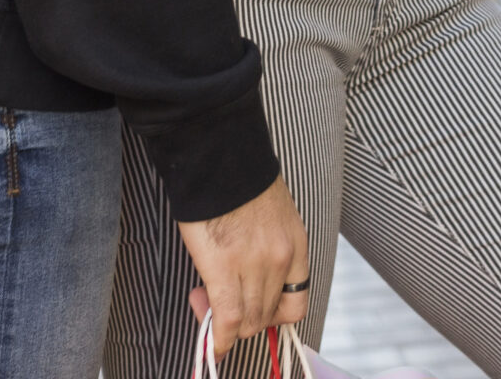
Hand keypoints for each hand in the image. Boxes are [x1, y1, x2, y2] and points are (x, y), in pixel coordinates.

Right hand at [179, 176, 308, 358]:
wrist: (221, 159)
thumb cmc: (239, 181)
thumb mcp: (272, 216)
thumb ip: (267, 248)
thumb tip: (248, 276)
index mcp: (296, 244)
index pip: (297, 302)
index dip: (274, 317)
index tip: (255, 313)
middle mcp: (282, 259)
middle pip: (268, 315)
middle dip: (244, 321)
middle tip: (216, 303)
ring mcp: (255, 265)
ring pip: (249, 320)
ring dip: (226, 325)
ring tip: (203, 303)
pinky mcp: (225, 268)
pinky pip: (227, 317)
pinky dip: (219, 337)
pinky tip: (212, 341)